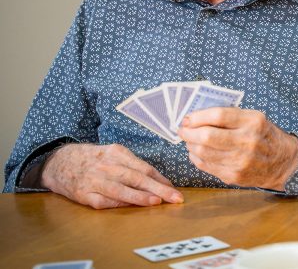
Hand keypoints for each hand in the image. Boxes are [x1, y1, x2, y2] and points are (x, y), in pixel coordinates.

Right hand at [41, 143, 183, 208]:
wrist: (59, 162)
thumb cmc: (94, 159)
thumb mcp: (114, 154)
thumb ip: (134, 166)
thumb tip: (159, 181)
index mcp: (117, 153)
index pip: (144, 168)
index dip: (161, 179)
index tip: (174, 189)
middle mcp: (107, 166)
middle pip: (137, 178)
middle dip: (159, 189)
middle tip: (175, 197)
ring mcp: (94, 180)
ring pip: (121, 190)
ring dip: (140, 197)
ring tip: (157, 202)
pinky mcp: (84, 194)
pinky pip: (104, 202)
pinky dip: (119, 205)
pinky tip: (131, 208)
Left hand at [178, 108, 297, 190]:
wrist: (283, 162)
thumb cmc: (264, 135)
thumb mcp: (254, 118)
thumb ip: (230, 115)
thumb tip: (196, 117)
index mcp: (253, 122)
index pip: (218, 116)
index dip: (198, 116)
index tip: (188, 118)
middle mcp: (248, 142)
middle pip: (207, 137)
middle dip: (188, 132)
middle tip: (182, 129)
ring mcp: (240, 162)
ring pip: (203, 153)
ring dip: (190, 145)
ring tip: (190, 140)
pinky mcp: (234, 176)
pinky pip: (206, 166)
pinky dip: (197, 157)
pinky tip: (198, 152)